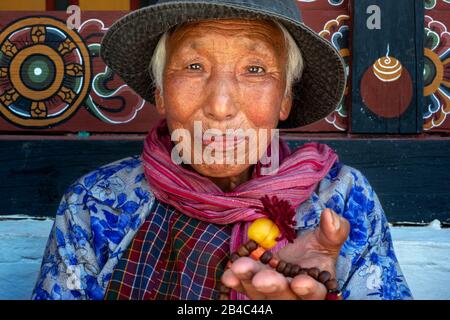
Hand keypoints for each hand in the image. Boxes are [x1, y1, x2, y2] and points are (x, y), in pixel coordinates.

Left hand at [221, 208, 349, 299]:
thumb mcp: (326, 241)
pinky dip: (235, 281)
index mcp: (316, 288)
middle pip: (283, 296)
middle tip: (262, 279)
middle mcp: (293, 296)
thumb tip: (329, 215)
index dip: (308, 290)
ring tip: (239, 267)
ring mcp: (270, 294)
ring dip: (248, 281)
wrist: (294, 258)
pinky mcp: (252, 286)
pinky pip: (243, 286)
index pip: (314, 293)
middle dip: (272, 287)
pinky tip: (228, 274)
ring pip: (259, 293)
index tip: (300, 282)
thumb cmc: (314, 253)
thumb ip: (333, 231)